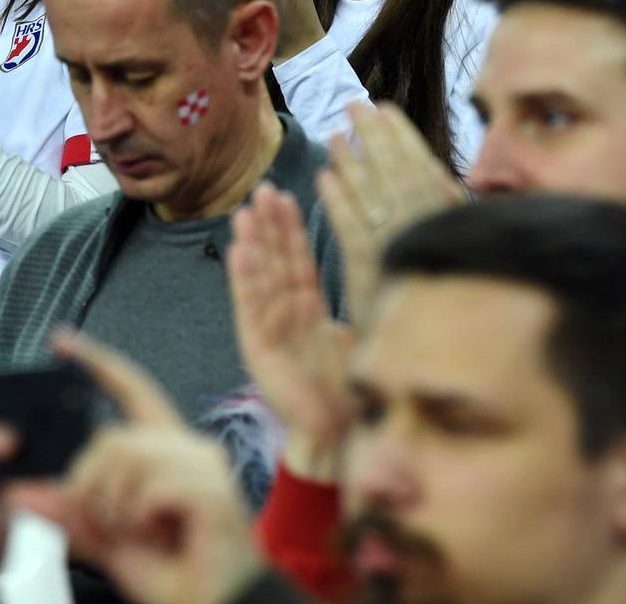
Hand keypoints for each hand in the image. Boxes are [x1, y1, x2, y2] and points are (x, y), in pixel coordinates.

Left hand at [16, 332, 264, 603]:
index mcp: (167, 452)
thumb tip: (21, 494)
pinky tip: (159, 535)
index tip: (62, 341)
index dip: (97, 362)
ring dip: (114, 507)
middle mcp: (190, 450)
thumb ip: (69, 513)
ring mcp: (206, 467)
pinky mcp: (214, 491)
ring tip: (136, 534)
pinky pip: (149, 487)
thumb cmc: (175, 576)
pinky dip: (138, 518)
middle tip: (105, 524)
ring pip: (126, 459)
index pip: (132, 390)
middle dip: (90, 486)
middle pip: (113, 437)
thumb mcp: (108, 540)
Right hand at [228, 183, 354, 482]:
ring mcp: (269, 331)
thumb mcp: (357, 339)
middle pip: (276, 262)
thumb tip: (386, 275)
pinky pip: (250, 307)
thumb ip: (356, 308)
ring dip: (253, 243)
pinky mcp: (258, 349)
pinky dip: (244, 278)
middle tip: (263, 189)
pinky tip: (239, 250)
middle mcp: (284, 317)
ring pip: (260, 279)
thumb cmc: (351, 393)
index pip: (298, 262)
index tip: (287, 196)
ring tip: (246, 211)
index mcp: (307, 313)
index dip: (292, 230)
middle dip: (270, 226)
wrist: (338, 436)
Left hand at [318, 104, 467, 328]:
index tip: (384, 109)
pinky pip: (352, 231)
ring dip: (352, 162)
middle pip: (395, 174)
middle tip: (353, 105)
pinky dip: (338, 203)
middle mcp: (426, 231)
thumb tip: (437, 173)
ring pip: (372, 197)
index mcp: (451, 223)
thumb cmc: (460, 306)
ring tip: (333, 136)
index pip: (422, 168)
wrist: (447, 361)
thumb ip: (449, 211)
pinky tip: (323, 179)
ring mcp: (398, 250)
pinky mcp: (373, 275)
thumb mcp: (461, 250)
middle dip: (374, 137)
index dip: (401, 137)